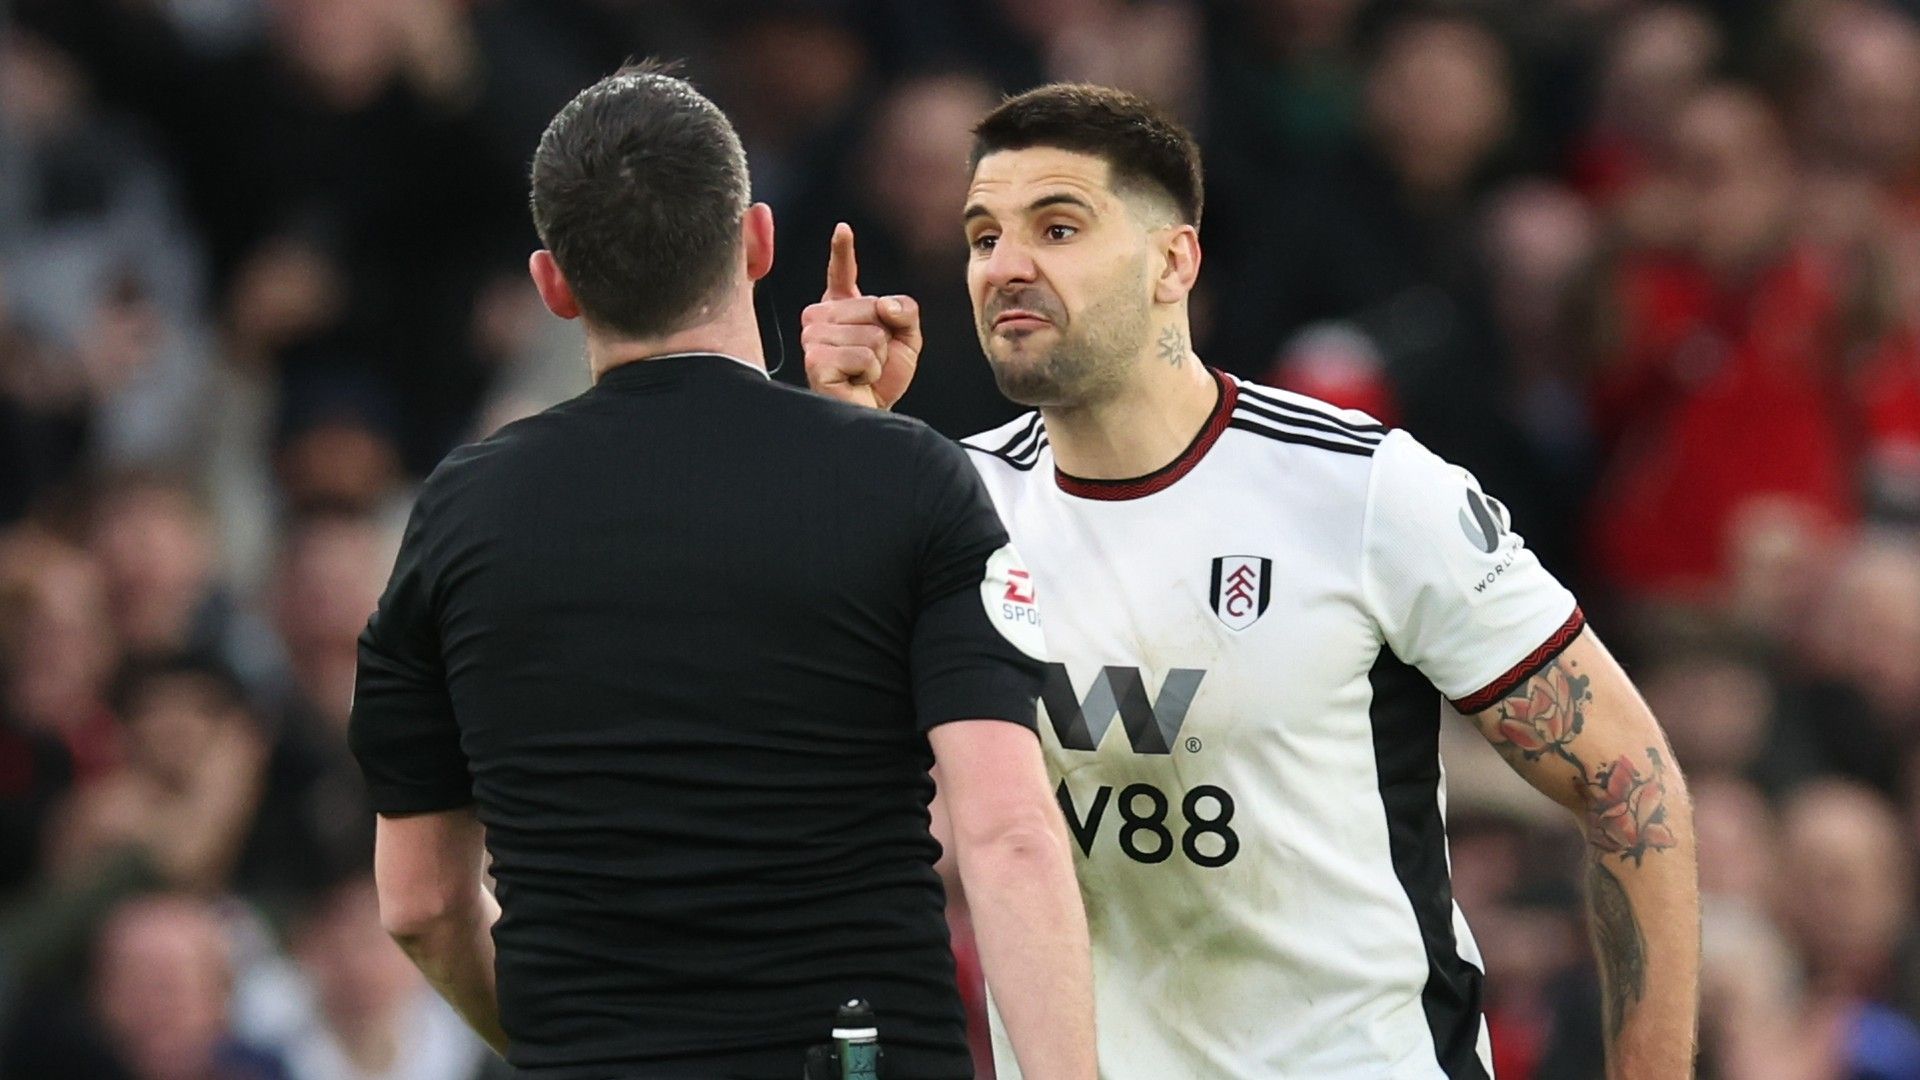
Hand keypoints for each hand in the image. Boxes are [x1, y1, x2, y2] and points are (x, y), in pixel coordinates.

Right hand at [800, 223, 921, 409]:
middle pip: (871, 306)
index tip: (843, 229)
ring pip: (870, 333)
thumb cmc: (881, 378)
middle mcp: (820, 318)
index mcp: (840, 307)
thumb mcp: (906, 338)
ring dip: (877, 358)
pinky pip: (863, 355)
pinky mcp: (816, 361)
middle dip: (884, 336)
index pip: (840, 273)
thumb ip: (905, 310)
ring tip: (861, 372)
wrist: (873, 413)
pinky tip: (855, 381)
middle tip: (870, 360)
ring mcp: (813, 338)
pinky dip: (870, 372)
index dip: (842, 251)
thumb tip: (886, 305)